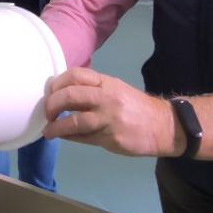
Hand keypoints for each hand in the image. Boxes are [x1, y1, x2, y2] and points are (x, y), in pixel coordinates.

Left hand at [42, 67, 178, 156]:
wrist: (164, 126)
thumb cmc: (136, 108)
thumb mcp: (115, 90)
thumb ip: (92, 91)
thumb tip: (61, 95)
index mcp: (107, 83)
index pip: (76, 75)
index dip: (57, 83)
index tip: (50, 92)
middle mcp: (107, 97)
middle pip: (71, 95)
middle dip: (52, 104)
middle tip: (47, 113)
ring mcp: (109, 118)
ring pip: (75, 120)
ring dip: (56, 127)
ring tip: (49, 131)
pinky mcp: (111, 137)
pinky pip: (84, 137)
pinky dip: (69, 136)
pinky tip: (63, 137)